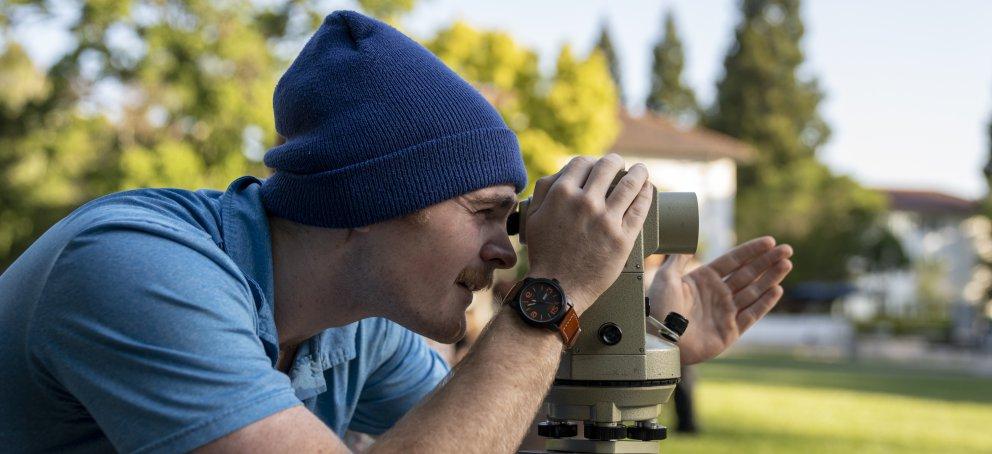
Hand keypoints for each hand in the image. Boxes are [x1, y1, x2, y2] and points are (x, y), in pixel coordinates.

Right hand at [525, 154, 652, 313]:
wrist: (558, 288)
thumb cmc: (545, 254)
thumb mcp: (534, 217)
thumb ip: (545, 191)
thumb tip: (561, 173)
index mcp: (561, 194)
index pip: (582, 163)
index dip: (592, 161)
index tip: (598, 165)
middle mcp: (585, 202)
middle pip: (608, 167)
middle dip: (616, 162)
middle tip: (621, 165)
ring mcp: (606, 220)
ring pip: (630, 184)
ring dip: (638, 173)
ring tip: (641, 171)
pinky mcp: (623, 237)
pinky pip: (640, 208)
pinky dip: (646, 194)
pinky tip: (647, 189)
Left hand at [648, 237, 792, 364]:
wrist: (660, 339)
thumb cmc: (659, 308)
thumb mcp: (666, 277)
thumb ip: (678, 259)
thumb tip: (686, 243)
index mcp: (703, 279)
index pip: (733, 261)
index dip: (751, 251)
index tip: (769, 241)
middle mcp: (717, 294)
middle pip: (748, 274)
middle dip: (767, 262)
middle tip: (787, 250)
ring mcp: (725, 312)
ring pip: (753, 291)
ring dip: (770, 278)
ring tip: (786, 264)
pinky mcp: (730, 331)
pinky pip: (751, 315)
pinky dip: (764, 303)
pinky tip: (777, 290)